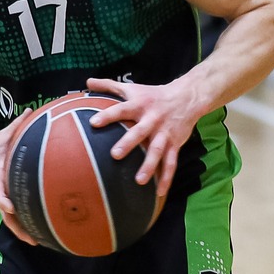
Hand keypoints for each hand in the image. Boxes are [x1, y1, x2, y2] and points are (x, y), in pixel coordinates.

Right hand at [0, 116, 37, 244]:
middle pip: (4, 211)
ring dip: (21, 230)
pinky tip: (38, 232)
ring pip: (9, 217)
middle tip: (31, 237)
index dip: (2, 199)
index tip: (11, 207)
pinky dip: (23, 223)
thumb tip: (29, 110)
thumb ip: (17, 125)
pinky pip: (14, 214)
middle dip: (16, 225)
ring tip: (37, 241)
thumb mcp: (2, 135)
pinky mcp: (5, 199)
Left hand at [86, 77, 209, 200]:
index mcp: (140, 105)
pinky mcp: (175, 144)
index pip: (121, 109)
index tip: (93, 123)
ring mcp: (164, 134)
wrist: (187, 98)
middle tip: (115, 155)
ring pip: (157, 151)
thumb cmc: (153, 94)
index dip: (108, 116)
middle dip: (129, 143)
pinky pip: (171, 163)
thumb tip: (87, 81)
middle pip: (140, 132)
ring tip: (139, 181)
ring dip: (149, 166)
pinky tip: (159, 192)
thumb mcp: (132, 88)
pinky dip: (166, 178)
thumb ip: (109, 85)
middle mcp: (152, 119)